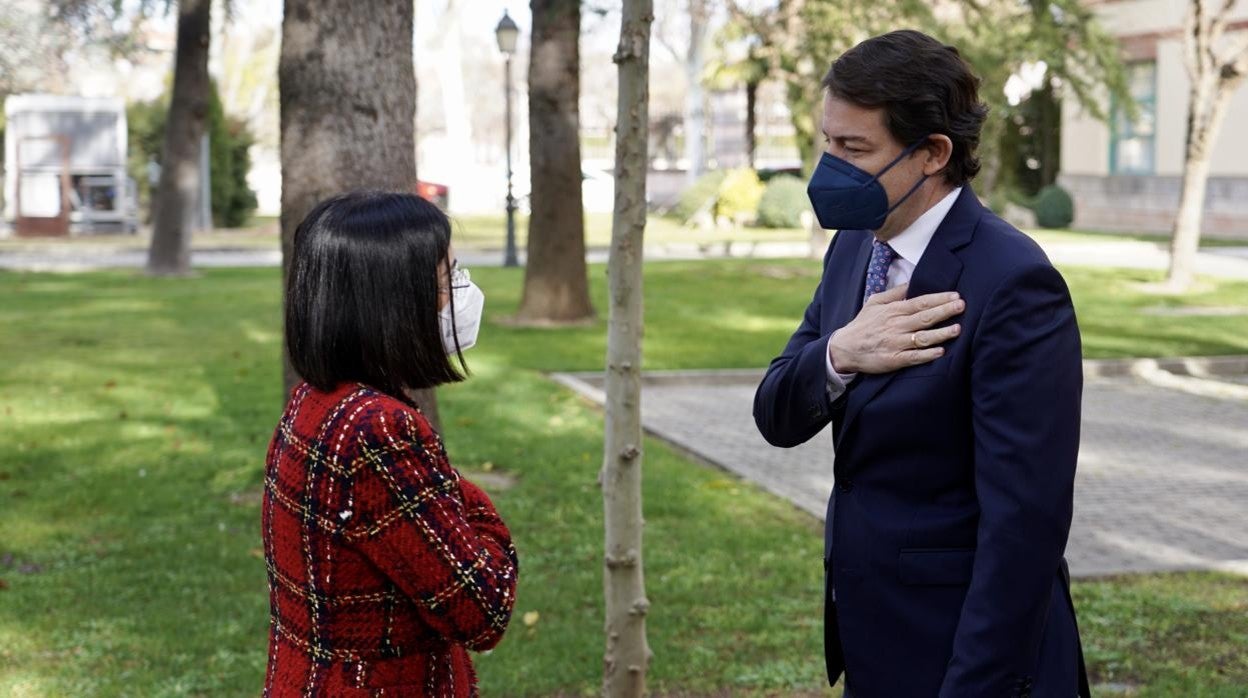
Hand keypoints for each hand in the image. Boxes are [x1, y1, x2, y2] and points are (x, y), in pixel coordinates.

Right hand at [828, 284, 963, 374]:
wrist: (844, 348)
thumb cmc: (863, 325)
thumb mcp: (874, 302)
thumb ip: (894, 293)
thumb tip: (912, 282)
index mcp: (893, 311)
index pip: (920, 302)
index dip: (939, 299)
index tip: (955, 295)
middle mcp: (896, 326)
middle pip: (924, 317)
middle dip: (945, 311)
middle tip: (962, 306)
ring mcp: (895, 344)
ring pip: (922, 338)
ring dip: (940, 333)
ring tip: (957, 329)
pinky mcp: (893, 360)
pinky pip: (913, 357)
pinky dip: (927, 355)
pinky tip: (940, 351)